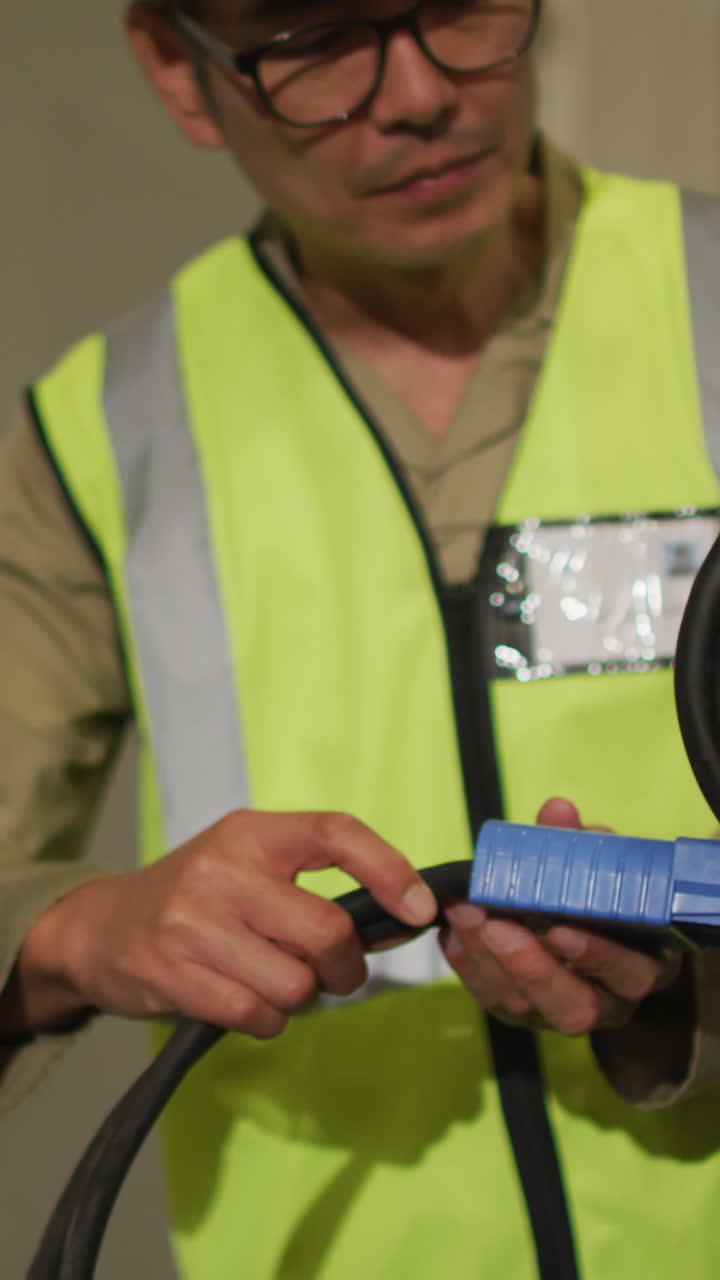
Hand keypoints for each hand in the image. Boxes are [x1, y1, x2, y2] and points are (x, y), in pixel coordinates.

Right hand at [5, 811, 435, 1040]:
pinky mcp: (172, 973)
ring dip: (297, 997)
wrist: (98, 928)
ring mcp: (192, 922)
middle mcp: (222, 869)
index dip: (388, 868)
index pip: (335, 832)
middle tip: (334, 974)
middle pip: (325, 930)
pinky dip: (264, 1020)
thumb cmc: (194, 898)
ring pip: (293, 983)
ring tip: (269, 981)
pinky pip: (255, 1015)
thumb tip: (404, 919)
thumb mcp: (249, 869)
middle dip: (345, 968)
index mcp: (251, 834)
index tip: (420, 907)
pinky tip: (242, 1000)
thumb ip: (317, 890)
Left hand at [440, 798, 683, 1035]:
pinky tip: (452, 930)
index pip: (630, 973)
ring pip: (522, 1005)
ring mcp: (554, 1013)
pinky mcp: (515, 1013)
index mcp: (639, 966)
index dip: (597, 955)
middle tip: (495, 925)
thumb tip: (557, 811)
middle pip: (574, 1008)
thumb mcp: (602, 868)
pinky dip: (466, 964)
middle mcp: (603, 1003)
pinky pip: (488, 998)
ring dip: (487, 958)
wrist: (584, 931)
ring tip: (463, 912)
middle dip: (530, 967)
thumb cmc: (601, 897)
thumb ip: (582, 843)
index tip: (560, 927)